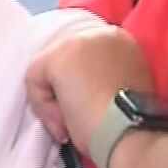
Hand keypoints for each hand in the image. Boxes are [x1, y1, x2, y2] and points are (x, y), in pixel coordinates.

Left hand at [24, 24, 154, 149]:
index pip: (85, 55)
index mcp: (124, 42)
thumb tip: (77, 91)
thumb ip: (103, 81)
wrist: (133, 134)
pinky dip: (44, 107)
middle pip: (64, 58)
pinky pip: (34, 79)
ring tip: (73, 125)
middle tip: (76, 120)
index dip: (79, 83)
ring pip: (48, 69)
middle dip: (64, 89)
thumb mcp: (123, 93)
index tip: (85, 109)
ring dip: (55, 101)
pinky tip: (64, 124)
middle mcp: (104, 33)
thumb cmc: (131, 125)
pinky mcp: (60, 56)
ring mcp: (81, 40)